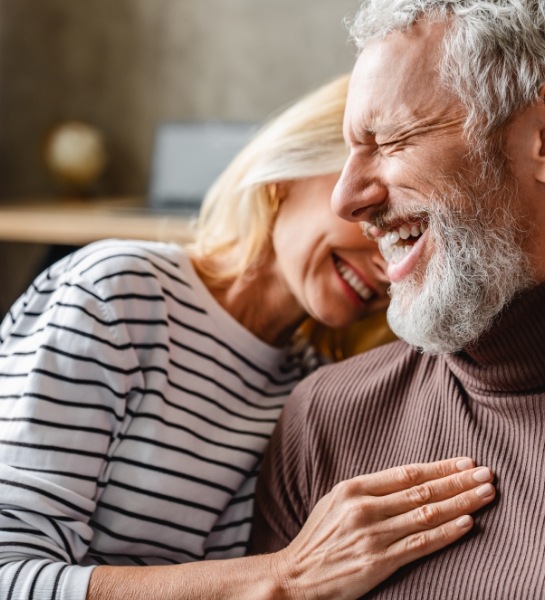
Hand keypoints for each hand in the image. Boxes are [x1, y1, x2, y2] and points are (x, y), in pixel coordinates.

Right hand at [272, 457, 494, 599]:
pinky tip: (467, 523)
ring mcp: (373, 535)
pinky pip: (420, 544)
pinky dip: (446, 533)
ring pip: (427, 514)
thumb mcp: (335, 501)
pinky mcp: (379, 562)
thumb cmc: (318, 537)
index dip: (440, 466)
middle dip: (458, 480)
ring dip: (461, 503)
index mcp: (353, 488)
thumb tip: (407, 480)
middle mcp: (365, 508)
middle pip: (422, 491)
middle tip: (486, 473)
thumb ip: (368, 490)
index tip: (465, 461)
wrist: (296, 575)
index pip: (407, 473)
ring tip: (485, 494)